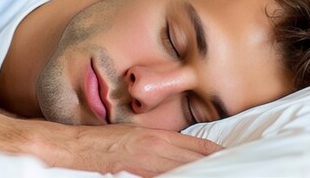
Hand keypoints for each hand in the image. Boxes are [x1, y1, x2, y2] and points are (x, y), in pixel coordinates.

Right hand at [23, 123, 222, 176]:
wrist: (70, 143)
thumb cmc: (98, 144)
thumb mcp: (130, 140)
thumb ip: (151, 149)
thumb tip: (170, 157)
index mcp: (155, 137)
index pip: (195, 146)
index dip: (215, 154)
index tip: (232, 159)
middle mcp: (154, 143)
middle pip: (195, 155)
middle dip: (216, 163)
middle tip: (239, 167)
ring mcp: (144, 154)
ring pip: (184, 163)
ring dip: (203, 168)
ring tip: (223, 172)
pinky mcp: (132, 163)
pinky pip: (162, 172)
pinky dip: (180, 173)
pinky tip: (191, 175)